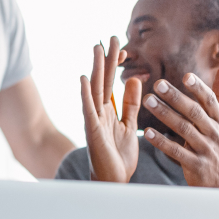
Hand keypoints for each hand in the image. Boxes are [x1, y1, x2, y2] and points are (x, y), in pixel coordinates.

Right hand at [81, 36, 141, 182]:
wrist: (113, 180)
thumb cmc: (119, 155)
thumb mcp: (129, 125)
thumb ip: (130, 104)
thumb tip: (134, 80)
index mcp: (109, 110)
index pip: (113, 82)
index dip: (117, 65)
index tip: (123, 48)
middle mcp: (99, 111)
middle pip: (103, 80)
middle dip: (107, 59)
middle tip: (109, 38)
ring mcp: (94, 119)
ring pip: (95, 89)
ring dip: (96, 69)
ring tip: (96, 49)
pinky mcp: (92, 130)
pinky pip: (88, 109)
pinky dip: (85, 94)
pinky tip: (84, 79)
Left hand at [140, 66, 218, 188]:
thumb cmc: (218, 147)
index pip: (210, 101)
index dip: (199, 88)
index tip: (186, 76)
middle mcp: (215, 133)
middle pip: (194, 112)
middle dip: (176, 97)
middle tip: (158, 84)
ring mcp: (206, 150)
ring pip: (184, 129)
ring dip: (165, 114)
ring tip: (147, 101)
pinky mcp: (196, 165)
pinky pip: (176, 152)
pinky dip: (161, 141)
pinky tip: (146, 132)